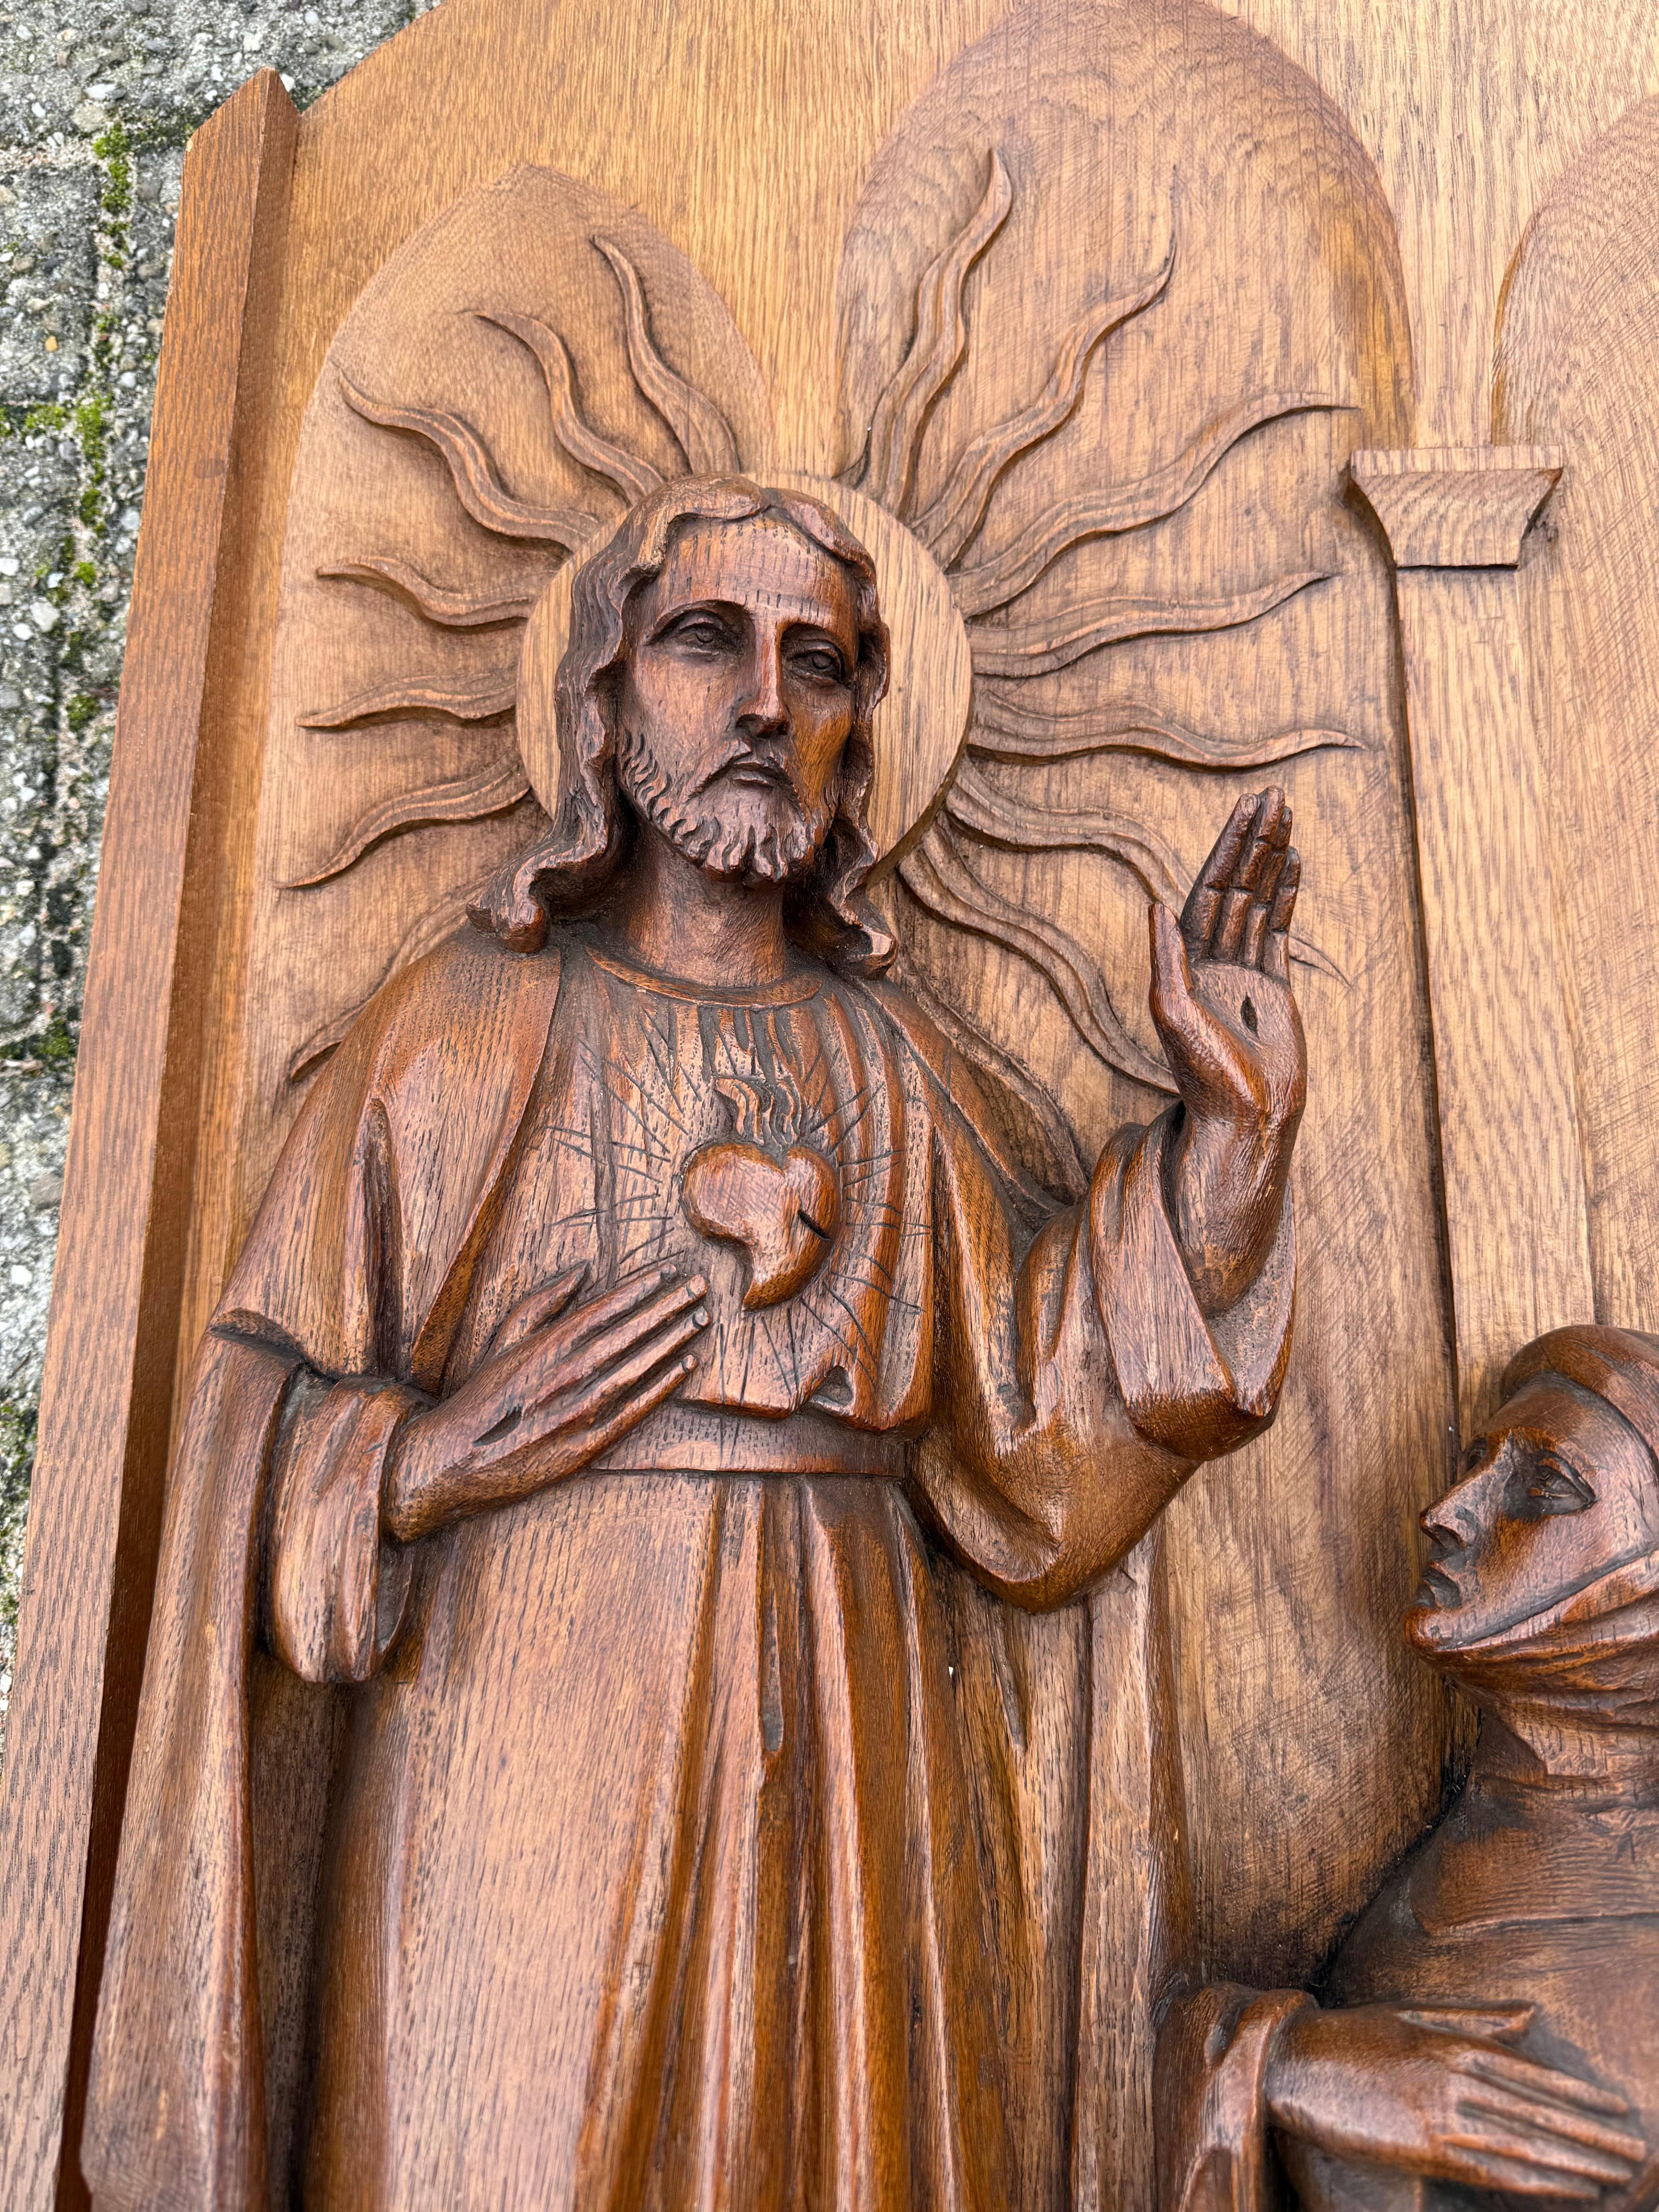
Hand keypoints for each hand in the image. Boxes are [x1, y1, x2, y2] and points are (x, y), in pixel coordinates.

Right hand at [383, 1263, 709, 1540]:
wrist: (453, 1461)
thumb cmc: (481, 1396)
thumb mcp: (503, 1339)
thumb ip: (543, 1302)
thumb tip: (583, 1269)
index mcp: (545, 1345)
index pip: (604, 1309)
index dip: (639, 1288)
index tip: (668, 1271)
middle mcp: (566, 1374)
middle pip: (628, 1333)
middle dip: (668, 1306)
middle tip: (700, 1286)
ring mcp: (578, 1411)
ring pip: (637, 1367)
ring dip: (673, 1340)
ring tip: (701, 1318)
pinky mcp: (586, 1446)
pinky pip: (635, 1411)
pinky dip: (663, 1387)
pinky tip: (686, 1366)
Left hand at [1151, 788, 1306, 1311]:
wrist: (1247, 1123)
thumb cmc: (1207, 1079)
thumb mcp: (1175, 1017)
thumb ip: (1167, 962)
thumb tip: (1154, 906)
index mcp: (1187, 965)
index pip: (1209, 892)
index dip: (1229, 850)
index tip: (1250, 812)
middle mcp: (1213, 964)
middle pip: (1235, 888)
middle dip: (1253, 842)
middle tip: (1274, 797)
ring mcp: (1244, 975)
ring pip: (1257, 904)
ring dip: (1270, 861)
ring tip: (1287, 817)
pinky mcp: (1271, 992)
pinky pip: (1276, 932)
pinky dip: (1284, 898)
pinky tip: (1293, 867)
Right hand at [1265, 2001, 1645, 2199]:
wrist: (1294, 2059)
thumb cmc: (1355, 2035)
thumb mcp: (1414, 2013)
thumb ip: (1473, 2017)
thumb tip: (1528, 2015)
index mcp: (1454, 2043)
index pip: (1533, 2075)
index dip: (1581, 2095)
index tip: (1619, 2111)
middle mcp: (1456, 2078)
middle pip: (1539, 2111)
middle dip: (1593, 2133)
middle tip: (1636, 2149)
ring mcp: (1441, 2114)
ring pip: (1526, 2144)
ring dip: (1577, 2162)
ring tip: (1617, 2174)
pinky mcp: (1424, 2148)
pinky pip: (1494, 2171)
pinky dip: (1538, 2182)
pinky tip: (1569, 2189)